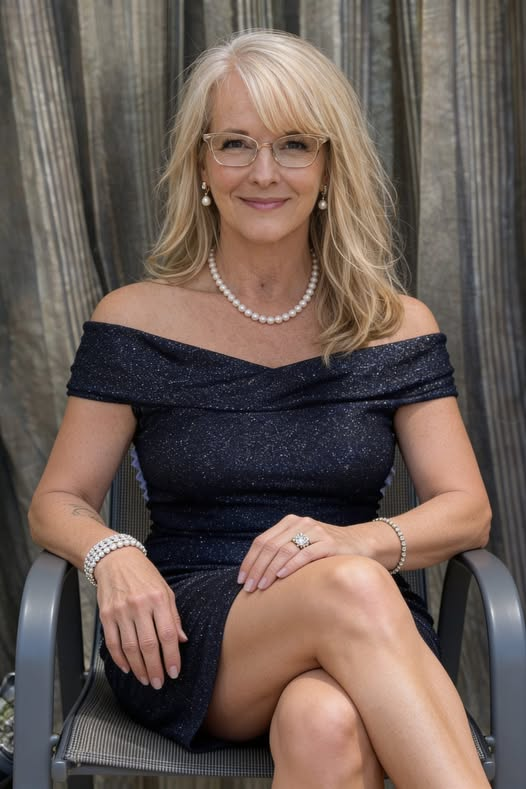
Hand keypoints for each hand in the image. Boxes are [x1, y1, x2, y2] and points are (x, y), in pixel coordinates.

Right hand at [95, 547, 187, 688]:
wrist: (116, 560)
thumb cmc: (144, 575)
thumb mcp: (165, 590)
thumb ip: (173, 616)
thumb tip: (182, 640)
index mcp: (158, 599)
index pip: (168, 634)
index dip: (172, 657)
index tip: (175, 672)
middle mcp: (140, 605)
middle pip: (149, 645)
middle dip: (155, 668)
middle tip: (159, 682)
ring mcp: (121, 611)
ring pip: (130, 648)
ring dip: (139, 668)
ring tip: (146, 679)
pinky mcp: (106, 615)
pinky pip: (113, 643)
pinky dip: (120, 659)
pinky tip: (128, 668)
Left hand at [238, 514, 361, 591]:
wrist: (360, 544)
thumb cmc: (326, 550)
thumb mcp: (302, 545)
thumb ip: (283, 552)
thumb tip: (256, 576)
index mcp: (289, 523)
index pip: (262, 541)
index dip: (249, 561)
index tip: (241, 580)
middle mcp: (301, 523)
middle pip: (270, 546)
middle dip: (256, 568)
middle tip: (249, 588)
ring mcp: (315, 531)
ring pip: (285, 550)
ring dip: (270, 570)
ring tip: (262, 587)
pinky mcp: (329, 543)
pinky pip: (306, 554)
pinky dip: (291, 566)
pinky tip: (282, 577)